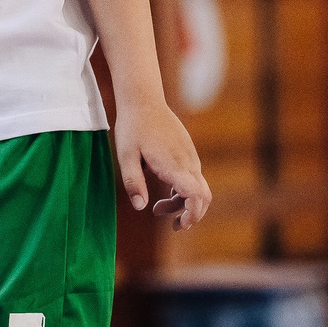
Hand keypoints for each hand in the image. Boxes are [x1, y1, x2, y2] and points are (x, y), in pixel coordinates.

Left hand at [112, 100, 211, 231]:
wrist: (143, 100)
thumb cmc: (132, 128)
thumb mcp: (125, 157)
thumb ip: (133, 183)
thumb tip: (141, 207)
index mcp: (173, 165)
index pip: (195, 195)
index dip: (192, 213)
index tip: (180, 224)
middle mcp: (187, 161)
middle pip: (201, 195)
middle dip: (191, 214)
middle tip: (172, 225)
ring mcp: (190, 156)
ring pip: (198, 187)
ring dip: (184, 203)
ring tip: (158, 209)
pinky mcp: (188, 151)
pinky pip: (194, 177)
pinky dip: (184, 191)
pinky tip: (166, 191)